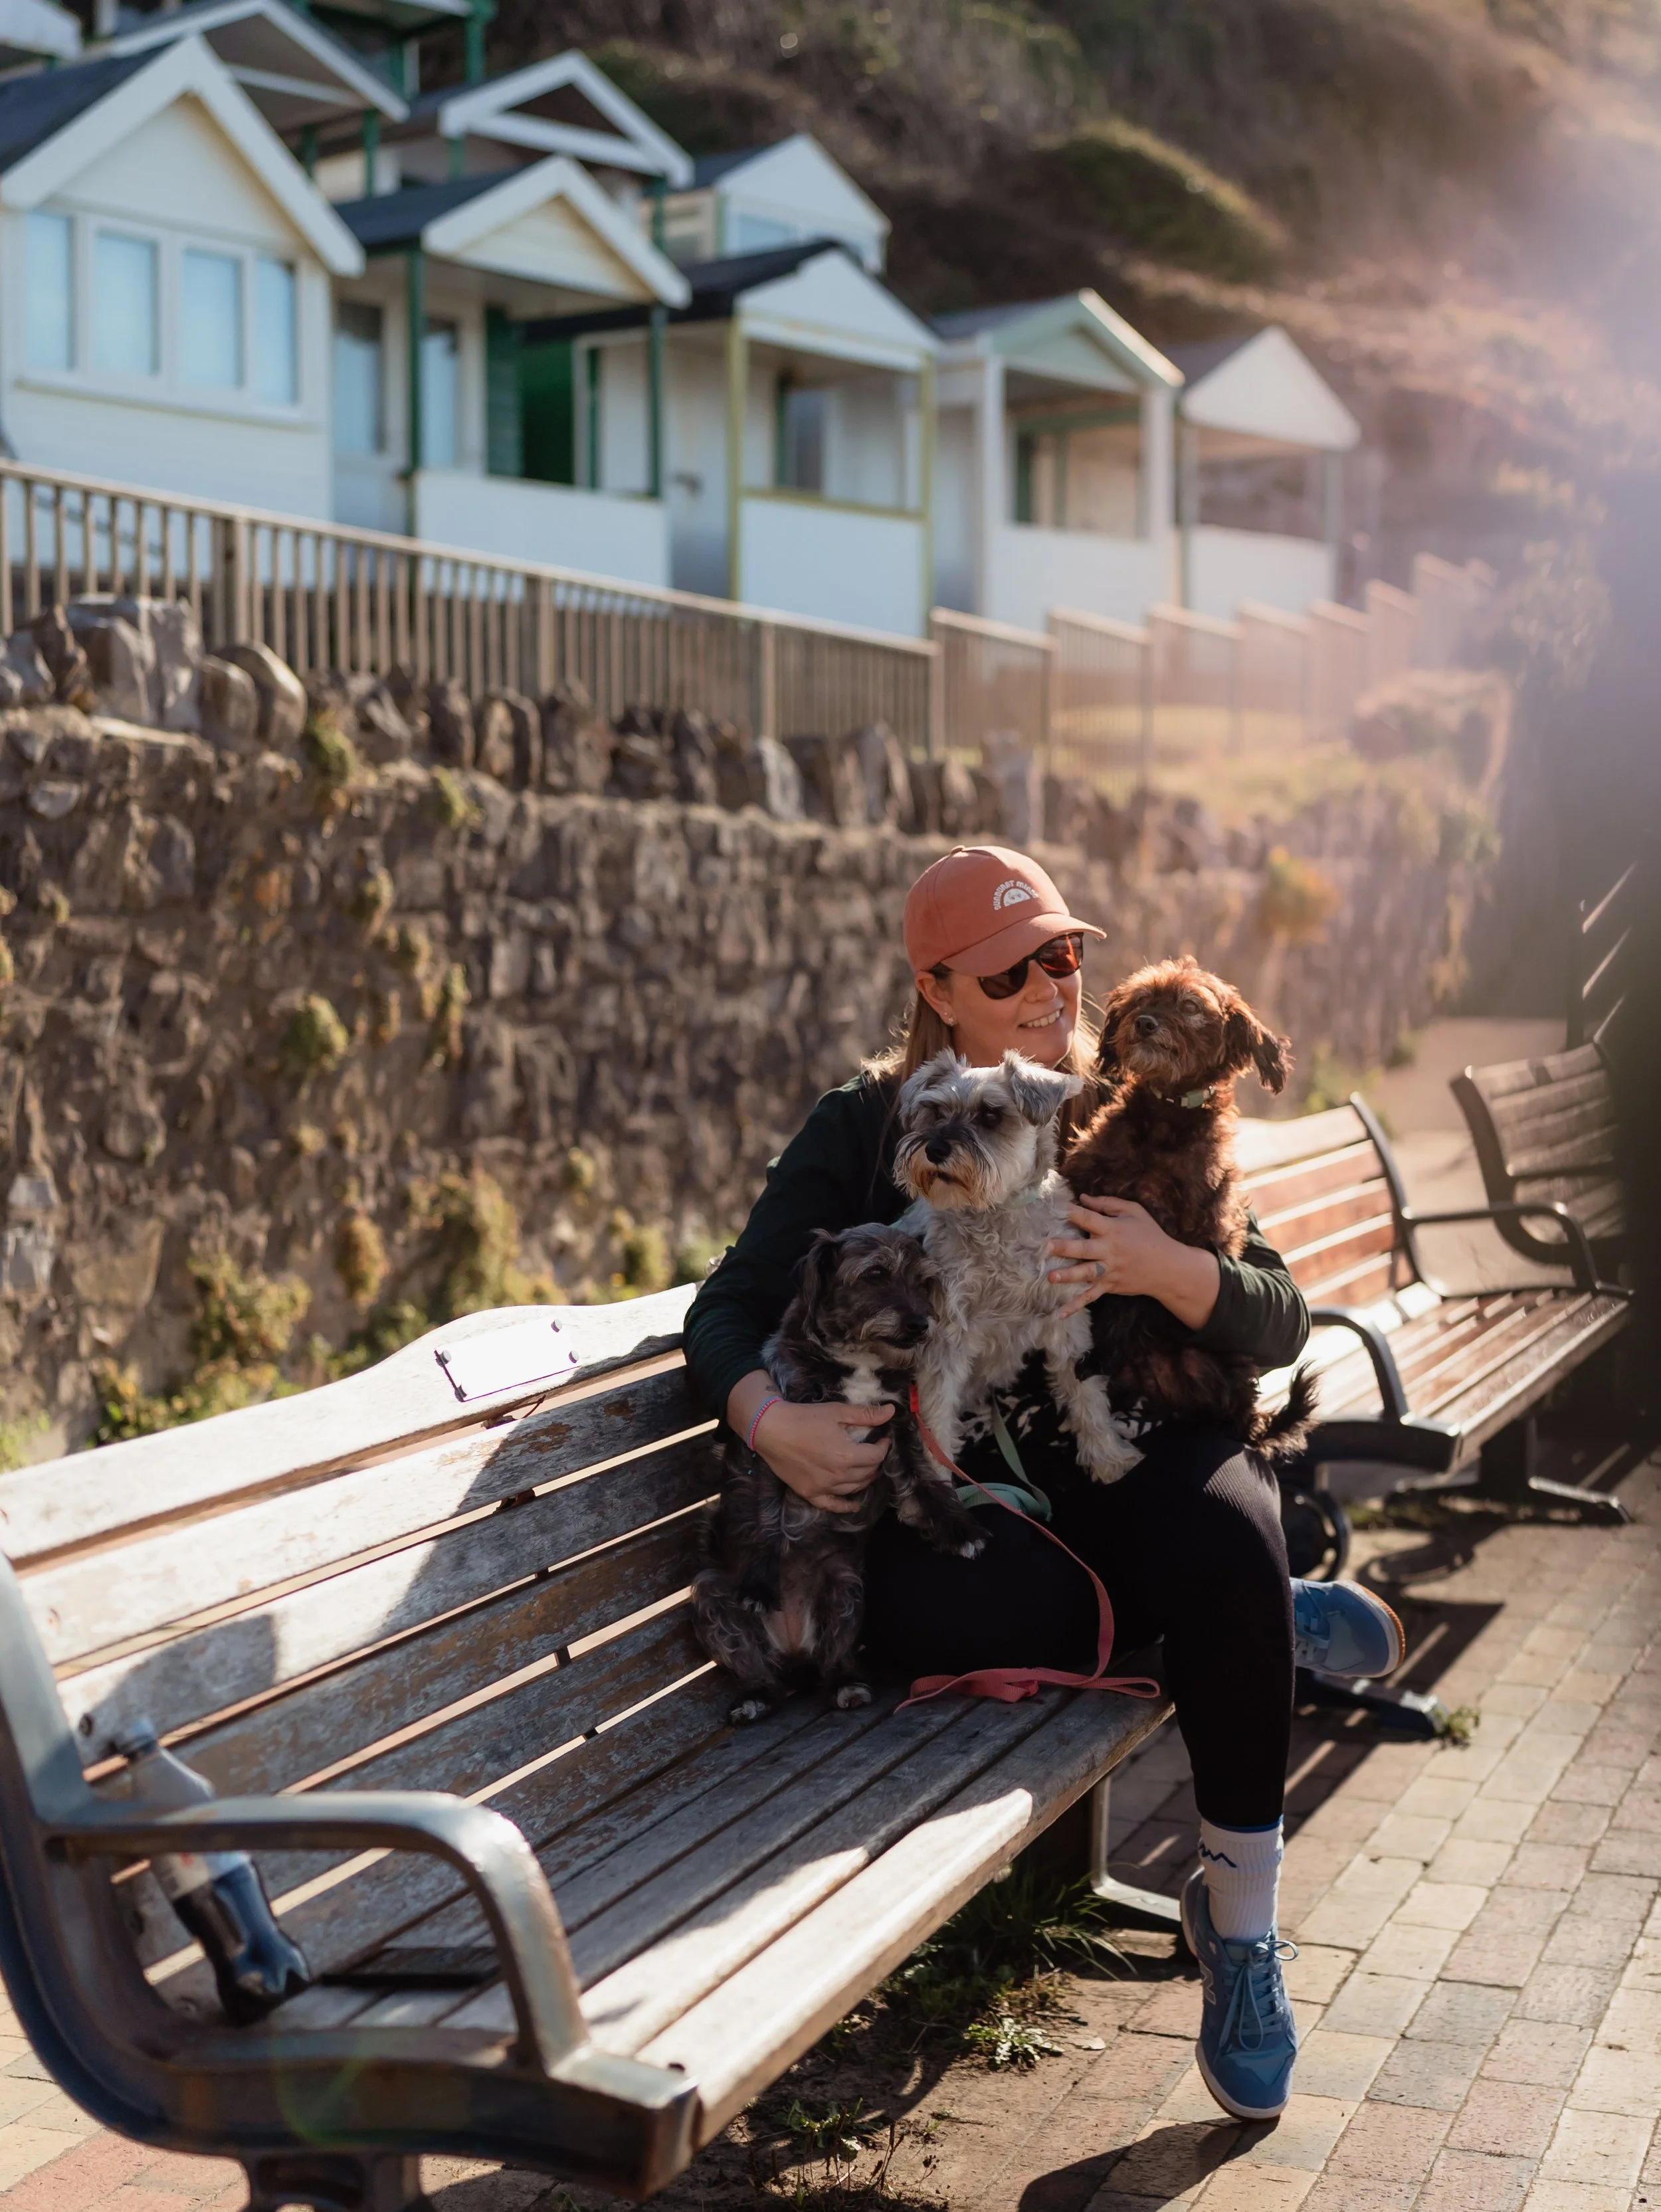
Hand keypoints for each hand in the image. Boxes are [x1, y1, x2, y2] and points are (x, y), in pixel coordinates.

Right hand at [750, 1398, 894, 1513]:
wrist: (770, 1429)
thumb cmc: (804, 1417)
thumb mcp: (836, 1411)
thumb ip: (866, 1414)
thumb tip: (892, 1411)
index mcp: (847, 1455)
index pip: (876, 1456)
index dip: (883, 1447)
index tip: (883, 1439)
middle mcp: (838, 1475)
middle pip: (867, 1473)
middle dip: (875, 1462)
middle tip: (874, 1452)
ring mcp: (823, 1487)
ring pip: (853, 1488)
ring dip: (864, 1479)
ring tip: (867, 1469)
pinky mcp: (810, 1493)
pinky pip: (832, 1505)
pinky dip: (845, 1506)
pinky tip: (855, 1505)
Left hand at [1047, 1193, 1220, 1326]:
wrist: (1168, 1268)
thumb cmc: (1150, 1235)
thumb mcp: (1134, 1212)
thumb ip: (1108, 1203)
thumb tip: (1083, 1198)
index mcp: (1113, 1230)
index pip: (1089, 1219)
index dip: (1072, 1213)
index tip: (1054, 1209)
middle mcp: (1109, 1251)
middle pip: (1084, 1249)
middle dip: (1064, 1248)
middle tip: (1045, 1247)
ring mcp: (1109, 1270)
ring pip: (1086, 1274)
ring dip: (1068, 1276)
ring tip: (1050, 1277)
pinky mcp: (1110, 1286)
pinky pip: (1091, 1297)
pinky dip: (1076, 1305)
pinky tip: (1060, 1313)